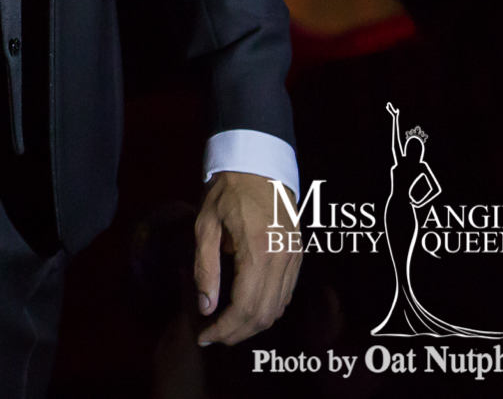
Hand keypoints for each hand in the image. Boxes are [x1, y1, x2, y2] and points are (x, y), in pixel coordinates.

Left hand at [193, 170, 300, 345]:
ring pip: (277, 308)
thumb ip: (205, 268)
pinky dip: (267, 309)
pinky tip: (245, 309)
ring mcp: (293, 258)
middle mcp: (281, 259)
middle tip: (213, 337)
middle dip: (237, 333)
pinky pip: (285, 294)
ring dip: (252, 325)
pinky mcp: (297, 255)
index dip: (225, 328)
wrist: (258, 165)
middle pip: (264, 315)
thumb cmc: (226, 192)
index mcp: (257, 251)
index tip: (204, 336)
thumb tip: (206, 307)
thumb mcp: (205, 226)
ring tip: (226, 327)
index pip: (244, 307)